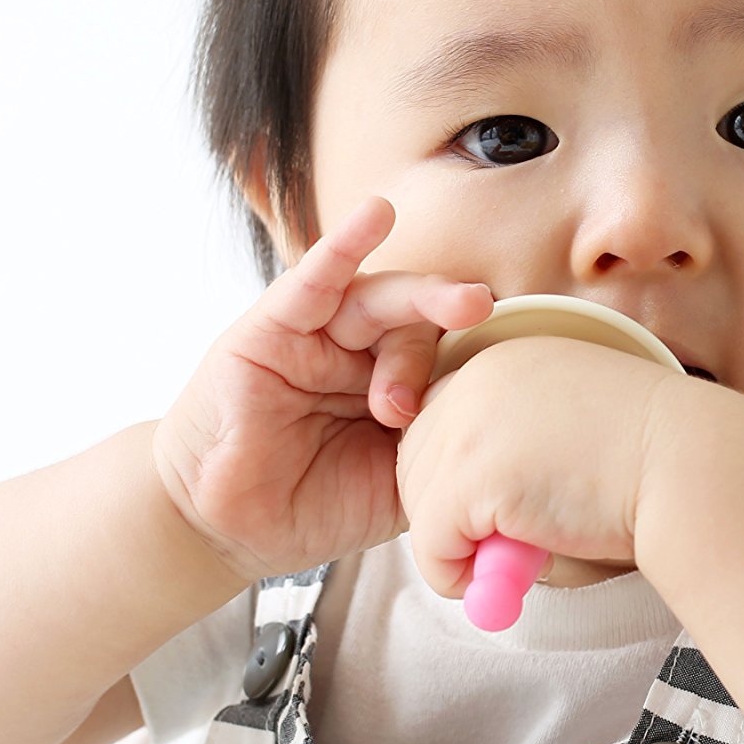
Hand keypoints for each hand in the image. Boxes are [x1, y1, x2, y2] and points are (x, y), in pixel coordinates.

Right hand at [154, 195, 493, 581]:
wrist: (230, 529)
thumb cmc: (314, 504)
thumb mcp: (398, 483)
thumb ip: (442, 453)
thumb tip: (514, 444)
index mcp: (394, 385)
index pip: (444, 356)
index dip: (473, 361)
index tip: (511, 373)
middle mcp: (357, 354)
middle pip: (416, 322)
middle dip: (453, 318)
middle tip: (480, 315)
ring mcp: (315, 339)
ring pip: (376, 301)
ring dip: (422, 295)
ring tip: (463, 302)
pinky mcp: (269, 330)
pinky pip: (312, 283)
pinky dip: (343, 247)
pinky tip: (376, 214)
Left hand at [393, 335, 694, 597]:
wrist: (689, 466)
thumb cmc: (651, 456)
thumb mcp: (570, 419)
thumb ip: (518, 438)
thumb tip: (475, 500)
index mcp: (504, 357)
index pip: (438, 421)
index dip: (458, 476)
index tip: (495, 507)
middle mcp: (476, 380)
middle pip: (414, 460)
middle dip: (444, 512)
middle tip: (500, 544)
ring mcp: (467, 427)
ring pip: (416, 505)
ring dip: (453, 546)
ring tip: (513, 558)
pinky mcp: (469, 480)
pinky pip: (430, 546)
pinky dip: (455, 576)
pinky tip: (501, 579)